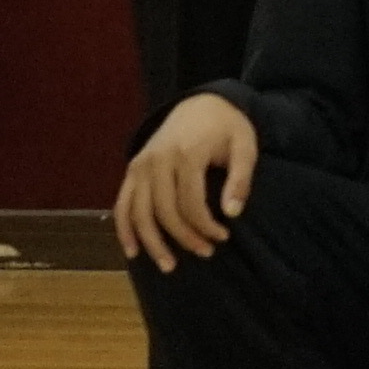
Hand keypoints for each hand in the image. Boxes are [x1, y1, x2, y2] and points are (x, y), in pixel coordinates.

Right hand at [113, 92, 260, 269]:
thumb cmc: (227, 127)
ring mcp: (140, 165)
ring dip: (152, 243)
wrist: (201, 103)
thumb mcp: (245, 146)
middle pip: (164, 211)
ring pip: (139, 213)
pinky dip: (124, 229)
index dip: (205, 226)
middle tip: (206, 253)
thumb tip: (233, 214)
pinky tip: (133, 251)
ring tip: (168, 265)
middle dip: (184, 238)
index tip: (223, 237)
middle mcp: (157, 160)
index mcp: (187, 154)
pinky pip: (123, 204)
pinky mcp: (132, 169)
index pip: (191, 203)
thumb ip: (241, 179)